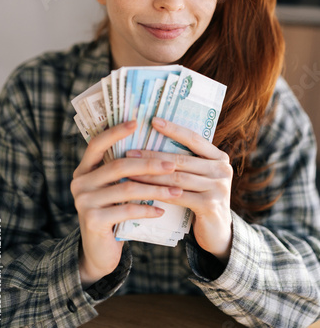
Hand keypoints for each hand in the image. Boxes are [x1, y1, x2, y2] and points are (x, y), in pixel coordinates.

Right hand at [70, 120, 181, 286]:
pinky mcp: (92, 220)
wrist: (98, 251)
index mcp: (84, 168)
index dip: (116, 131)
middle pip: (119, 165)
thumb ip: (122, 170)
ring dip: (156, 189)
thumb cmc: (112, 212)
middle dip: (149, 164)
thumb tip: (152, 144)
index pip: (98, 143)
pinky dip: (147, 209)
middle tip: (173, 164)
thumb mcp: (113, 188)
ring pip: (127, 188)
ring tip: (177, 191)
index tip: (137, 121)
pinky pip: (126, 210)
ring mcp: (84, 201)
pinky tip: (162, 210)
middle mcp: (80, 181)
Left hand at [127, 117, 232, 261]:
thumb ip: (186, 162)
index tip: (153, 121)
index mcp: (219, 157)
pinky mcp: (210, 205)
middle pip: (180, 160)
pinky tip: (142, 191)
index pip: (194, 139)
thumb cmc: (201, 199)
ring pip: (176, 178)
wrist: (218, 232)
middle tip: (130, 152)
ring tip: (129, 172)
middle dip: (152, 156)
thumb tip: (153, 141)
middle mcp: (222, 169)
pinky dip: (157, 192)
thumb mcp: (199, 177)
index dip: (174, 129)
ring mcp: (218, 187)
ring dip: (150, 175)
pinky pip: (177, 195)